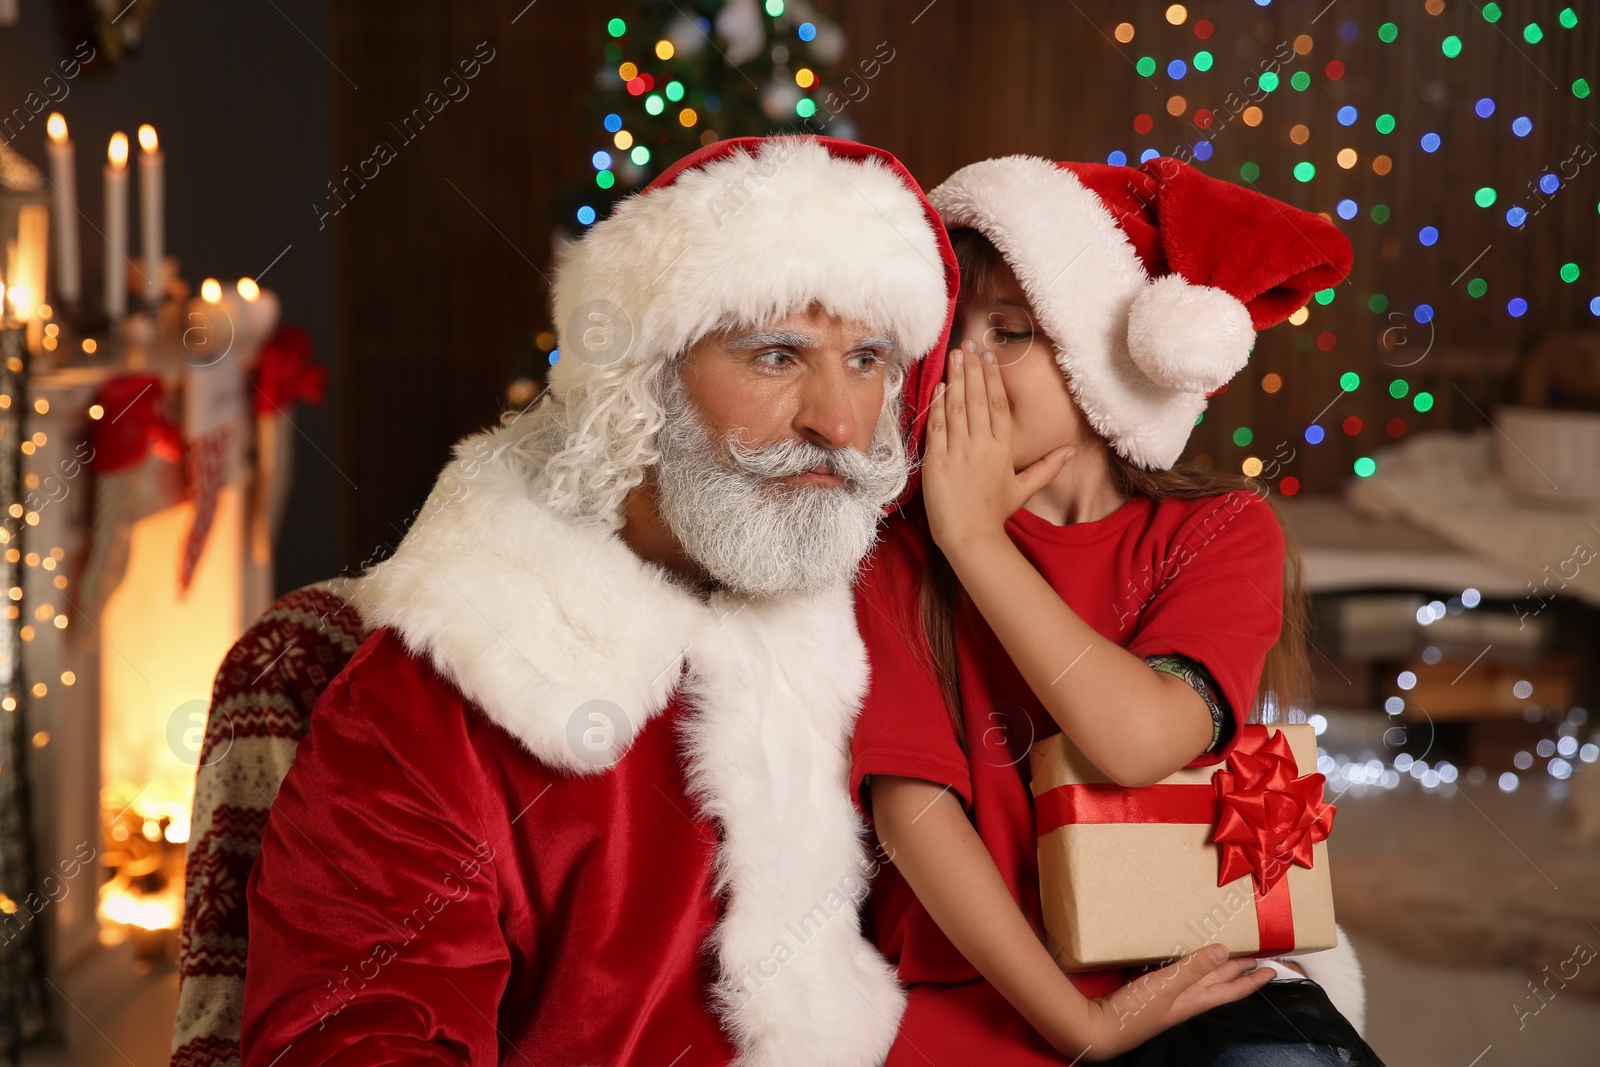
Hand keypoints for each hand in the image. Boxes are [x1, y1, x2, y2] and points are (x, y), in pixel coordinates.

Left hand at [923, 341, 1072, 555]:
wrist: (970, 537)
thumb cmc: (994, 513)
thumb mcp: (1024, 488)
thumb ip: (1047, 467)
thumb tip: (1070, 451)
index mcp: (1004, 449)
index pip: (998, 405)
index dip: (992, 379)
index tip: (987, 358)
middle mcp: (982, 445)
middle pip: (978, 399)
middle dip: (973, 370)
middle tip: (968, 345)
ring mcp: (959, 451)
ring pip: (957, 407)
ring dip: (956, 379)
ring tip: (954, 356)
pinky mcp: (937, 460)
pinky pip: (937, 426)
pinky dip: (938, 405)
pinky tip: (939, 387)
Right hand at [1065, 945, 1273, 1060]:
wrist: (1100, 1028)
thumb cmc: (1134, 1012)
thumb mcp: (1166, 987)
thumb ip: (1193, 968)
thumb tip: (1224, 951)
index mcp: (1194, 1000)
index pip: (1231, 989)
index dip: (1252, 980)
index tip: (1271, 969)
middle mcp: (1185, 999)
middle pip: (1219, 982)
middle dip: (1237, 969)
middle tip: (1255, 955)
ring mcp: (1167, 996)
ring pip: (1200, 978)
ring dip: (1215, 966)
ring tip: (1226, 953)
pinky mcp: (1151, 991)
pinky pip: (1179, 974)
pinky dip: (1187, 964)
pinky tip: (1182, 957)